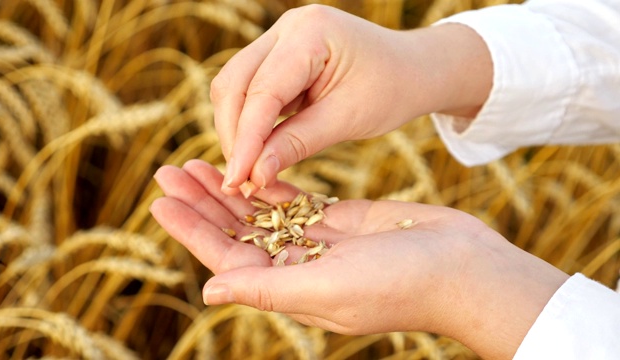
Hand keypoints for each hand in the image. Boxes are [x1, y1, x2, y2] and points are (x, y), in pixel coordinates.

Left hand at [150, 160, 567, 359]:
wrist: (461, 267)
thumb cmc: (401, 285)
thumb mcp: (328, 289)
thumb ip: (268, 289)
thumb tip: (208, 293)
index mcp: (289, 290)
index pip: (226, 257)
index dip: (192, 230)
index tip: (162, 201)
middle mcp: (297, 268)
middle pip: (236, 231)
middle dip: (201, 202)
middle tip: (168, 170)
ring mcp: (318, 242)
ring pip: (260, 211)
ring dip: (228, 187)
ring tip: (195, 162)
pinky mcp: (340, 219)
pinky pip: (294, 198)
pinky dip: (269, 181)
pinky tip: (247, 162)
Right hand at [211, 4, 492, 194]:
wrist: (414, 69)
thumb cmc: (391, 90)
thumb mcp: (348, 119)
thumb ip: (297, 143)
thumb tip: (253, 175)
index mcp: (311, 33)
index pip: (263, 92)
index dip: (245, 140)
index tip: (237, 181)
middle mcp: (287, 27)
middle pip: (234, 83)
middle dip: (234, 135)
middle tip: (238, 182)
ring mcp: (280, 38)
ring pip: (235, 85)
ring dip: (237, 130)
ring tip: (246, 171)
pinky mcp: (278, 54)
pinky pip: (250, 89)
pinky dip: (249, 122)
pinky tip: (257, 151)